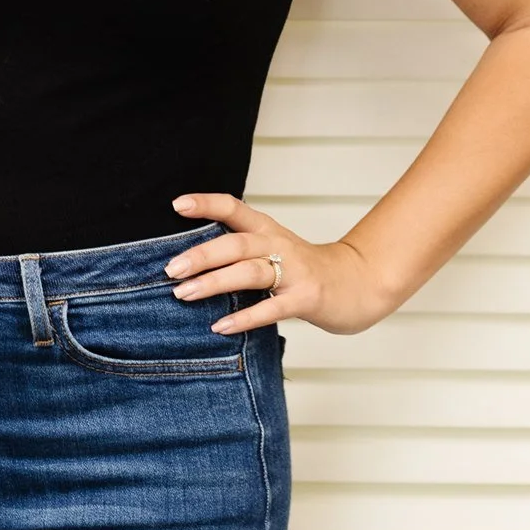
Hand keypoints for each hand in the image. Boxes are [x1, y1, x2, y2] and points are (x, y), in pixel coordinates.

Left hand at [164, 193, 392, 336]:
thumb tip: (190, 259)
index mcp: (268, 229)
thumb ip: (241, 250)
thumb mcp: (274, 249)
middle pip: (236, 243)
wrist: (360, 283)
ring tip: (183, 294)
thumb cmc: (306, 270)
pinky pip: (271, 308)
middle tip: (170, 269)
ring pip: (250, 272)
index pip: (234, 208)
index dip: (206, 204)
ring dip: (214, 282)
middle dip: (201, 255)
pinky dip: (244, 317)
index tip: (177, 205)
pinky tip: (220, 326)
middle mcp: (279, 244)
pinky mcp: (306, 298)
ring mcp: (295, 272)